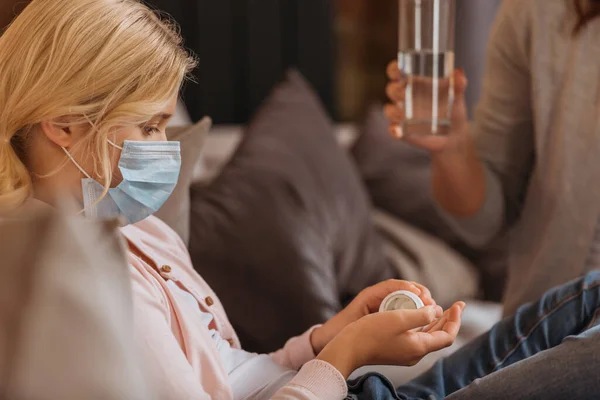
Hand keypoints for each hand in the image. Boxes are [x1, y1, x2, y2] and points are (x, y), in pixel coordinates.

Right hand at [318, 302, 464, 377]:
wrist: (349, 348)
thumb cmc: (371, 332)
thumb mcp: (399, 318)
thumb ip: (421, 314)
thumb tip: (437, 311)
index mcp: (419, 346)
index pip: (447, 335)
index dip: (455, 320)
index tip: (458, 304)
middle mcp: (415, 353)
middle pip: (440, 336)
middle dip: (449, 319)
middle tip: (456, 304)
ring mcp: (405, 353)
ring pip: (428, 336)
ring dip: (436, 321)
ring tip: (440, 307)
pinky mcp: (396, 350)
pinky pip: (417, 336)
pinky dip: (423, 324)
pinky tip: (420, 314)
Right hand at [384, 60, 469, 153]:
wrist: (455, 134)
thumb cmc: (453, 109)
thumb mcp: (457, 95)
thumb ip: (459, 83)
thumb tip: (458, 72)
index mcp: (413, 83)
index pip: (397, 72)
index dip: (394, 69)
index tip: (398, 69)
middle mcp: (404, 97)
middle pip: (391, 89)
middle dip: (394, 90)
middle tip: (403, 93)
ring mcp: (401, 114)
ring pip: (389, 110)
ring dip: (392, 111)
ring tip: (402, 114)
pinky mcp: (402, 130)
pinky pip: (392, 129)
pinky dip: (393, 130)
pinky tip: (398, 131)